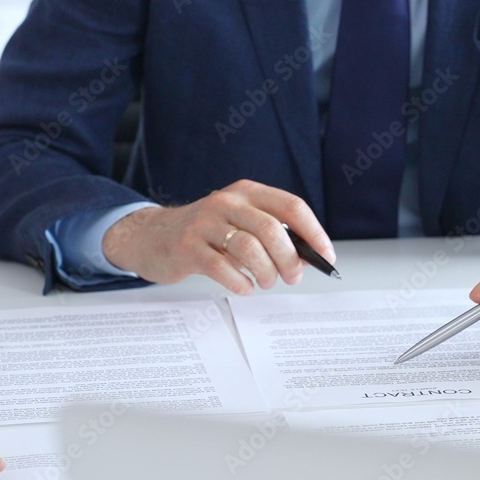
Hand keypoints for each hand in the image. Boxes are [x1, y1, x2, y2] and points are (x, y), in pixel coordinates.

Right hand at [103, 179, 334, 294]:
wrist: (153, 236)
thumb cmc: (206, 234)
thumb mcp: (239, 223)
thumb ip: (270, 235)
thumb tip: (308, 257)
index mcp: (246, 193)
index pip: (291, 206)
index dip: (314, 232)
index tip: (326, 255)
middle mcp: (226, 202)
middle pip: (271, 230)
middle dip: (289, 259)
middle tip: (292, 277)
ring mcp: (204, 223)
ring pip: (249, 249)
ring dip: (266, 273)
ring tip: (266, 283)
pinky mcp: (187, 247)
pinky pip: (222, 268)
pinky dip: (241, 282)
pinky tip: (244, 286)